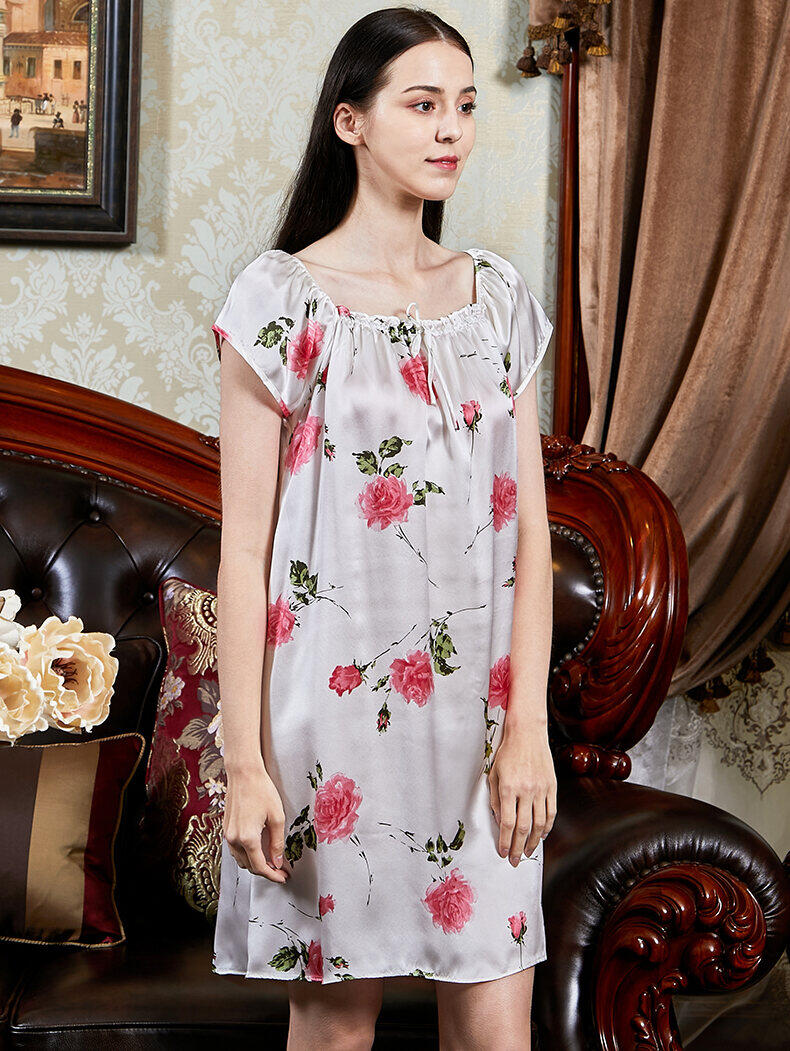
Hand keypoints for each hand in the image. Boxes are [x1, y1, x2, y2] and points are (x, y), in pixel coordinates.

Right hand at [223, 759, 292, 882]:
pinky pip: (235, 850)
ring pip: (240, 860)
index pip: (260, 867)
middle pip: (249, 866)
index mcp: (247, 838)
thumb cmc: (261, 790)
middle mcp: (234, 839)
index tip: (283, 877)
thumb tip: (278, 861)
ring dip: (254, 864)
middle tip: (280, 870)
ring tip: (270, 861)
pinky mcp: (226, 829)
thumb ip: (277, 843)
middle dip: (265, 871)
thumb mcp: (277, 817)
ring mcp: (228, 834)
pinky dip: (246, 854)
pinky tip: (258, 850)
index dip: (273, 875)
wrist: (243, 774)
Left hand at [487, 726, 556, 864]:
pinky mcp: (552, 786)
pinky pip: (551, 812)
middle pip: (523, 827)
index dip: (504, 841)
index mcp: (508, 788)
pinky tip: (541, 835)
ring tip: (527, 852)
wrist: (527, 734)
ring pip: (539, 823)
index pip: (506, 822)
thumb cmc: (508, 753)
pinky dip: (547, 827)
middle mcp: (526, 790)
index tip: (502, 852)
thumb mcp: (494, 774)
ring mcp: (541, 789)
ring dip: (532, 841)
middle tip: (514, 860)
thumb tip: (498, 821)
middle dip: (517, 847)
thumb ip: (495, 799)